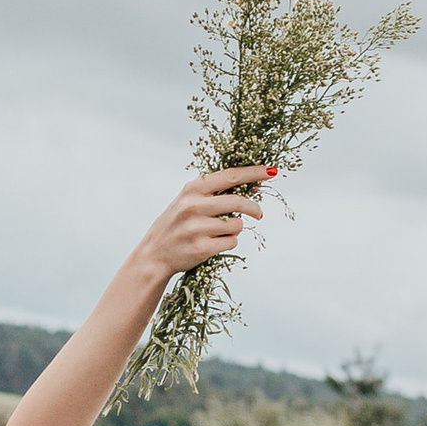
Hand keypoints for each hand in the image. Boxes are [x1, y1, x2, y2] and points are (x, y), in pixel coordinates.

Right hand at [138, 160, 273, 286]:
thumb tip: (255, 185)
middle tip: (259, 214)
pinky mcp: (201, 248)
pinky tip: (213, 244)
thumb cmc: (178, 223)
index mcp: (193, 189)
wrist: (154, 254)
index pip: (231, 176)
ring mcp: (197, 227)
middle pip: (239, 202)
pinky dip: (228, 243)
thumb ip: (218, 192)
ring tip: (219, 232)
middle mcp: (193, 205)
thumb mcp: (191, 200)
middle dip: (254, 208)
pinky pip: (232, 242)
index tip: (272, 171)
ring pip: (237, 225)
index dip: (254, 172)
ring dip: (236, 229)